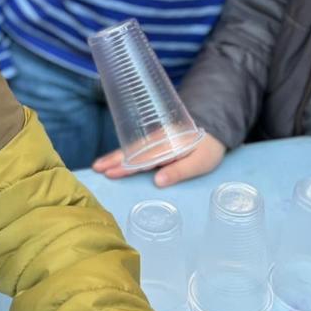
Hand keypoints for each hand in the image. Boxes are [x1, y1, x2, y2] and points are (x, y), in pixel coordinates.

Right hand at [92, 133, 225, 186]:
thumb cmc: (208, 149)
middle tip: (96, 168)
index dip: (125, 166)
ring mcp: (156, 142)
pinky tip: (115, 160)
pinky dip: (124, 154)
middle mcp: (157, 142)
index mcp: (166, 146)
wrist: (214, 129)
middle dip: (113, 160)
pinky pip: (137, 149)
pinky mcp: (157, 144)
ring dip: (115, 157)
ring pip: (132, 150)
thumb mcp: (200, 162)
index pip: (142, 158)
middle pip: (132, 152)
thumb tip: (157, 181)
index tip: (109, 172)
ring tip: (99, 165)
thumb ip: (180, 171)